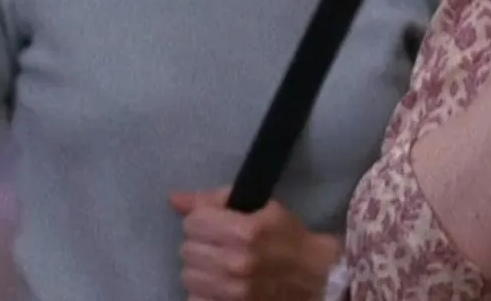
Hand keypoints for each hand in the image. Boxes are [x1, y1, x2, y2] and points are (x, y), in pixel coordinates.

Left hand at [169, 187, 338, 300]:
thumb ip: (216, 200)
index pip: (193, 222)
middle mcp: (235, 264)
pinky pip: (194, 298)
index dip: (203, 219)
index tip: (215, 223)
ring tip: (220, 266)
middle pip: (187, 249)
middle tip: (220, 245)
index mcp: (244, 232)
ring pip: (187, 276)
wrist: (316, 280)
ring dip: (201, 269)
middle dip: (201, 244)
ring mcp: (231, 293)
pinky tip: (221, 285)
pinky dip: (204, 292)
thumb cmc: (289, 239)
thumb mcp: (262, 208)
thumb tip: (175, 199)